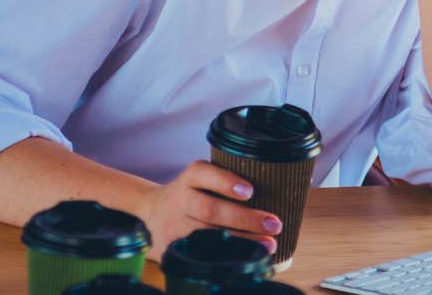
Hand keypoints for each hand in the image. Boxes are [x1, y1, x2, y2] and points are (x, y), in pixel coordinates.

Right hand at [137, 161, 281, 260]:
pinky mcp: (171, 249)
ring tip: (268, 245)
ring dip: (240, 241)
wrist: (150, 211)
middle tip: (274, 224)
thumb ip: (228, 182)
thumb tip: (281, 191)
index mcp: (190, 178)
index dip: (226, 182)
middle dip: (244, 219)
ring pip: (205, 235)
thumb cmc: (193, 194)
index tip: (250, 191)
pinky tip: (245, 259)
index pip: (203, 173)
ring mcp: (173, 226)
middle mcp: (180, 199)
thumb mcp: (202, 179)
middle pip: (210, 209)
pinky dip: (224, 258)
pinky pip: (199, 255)